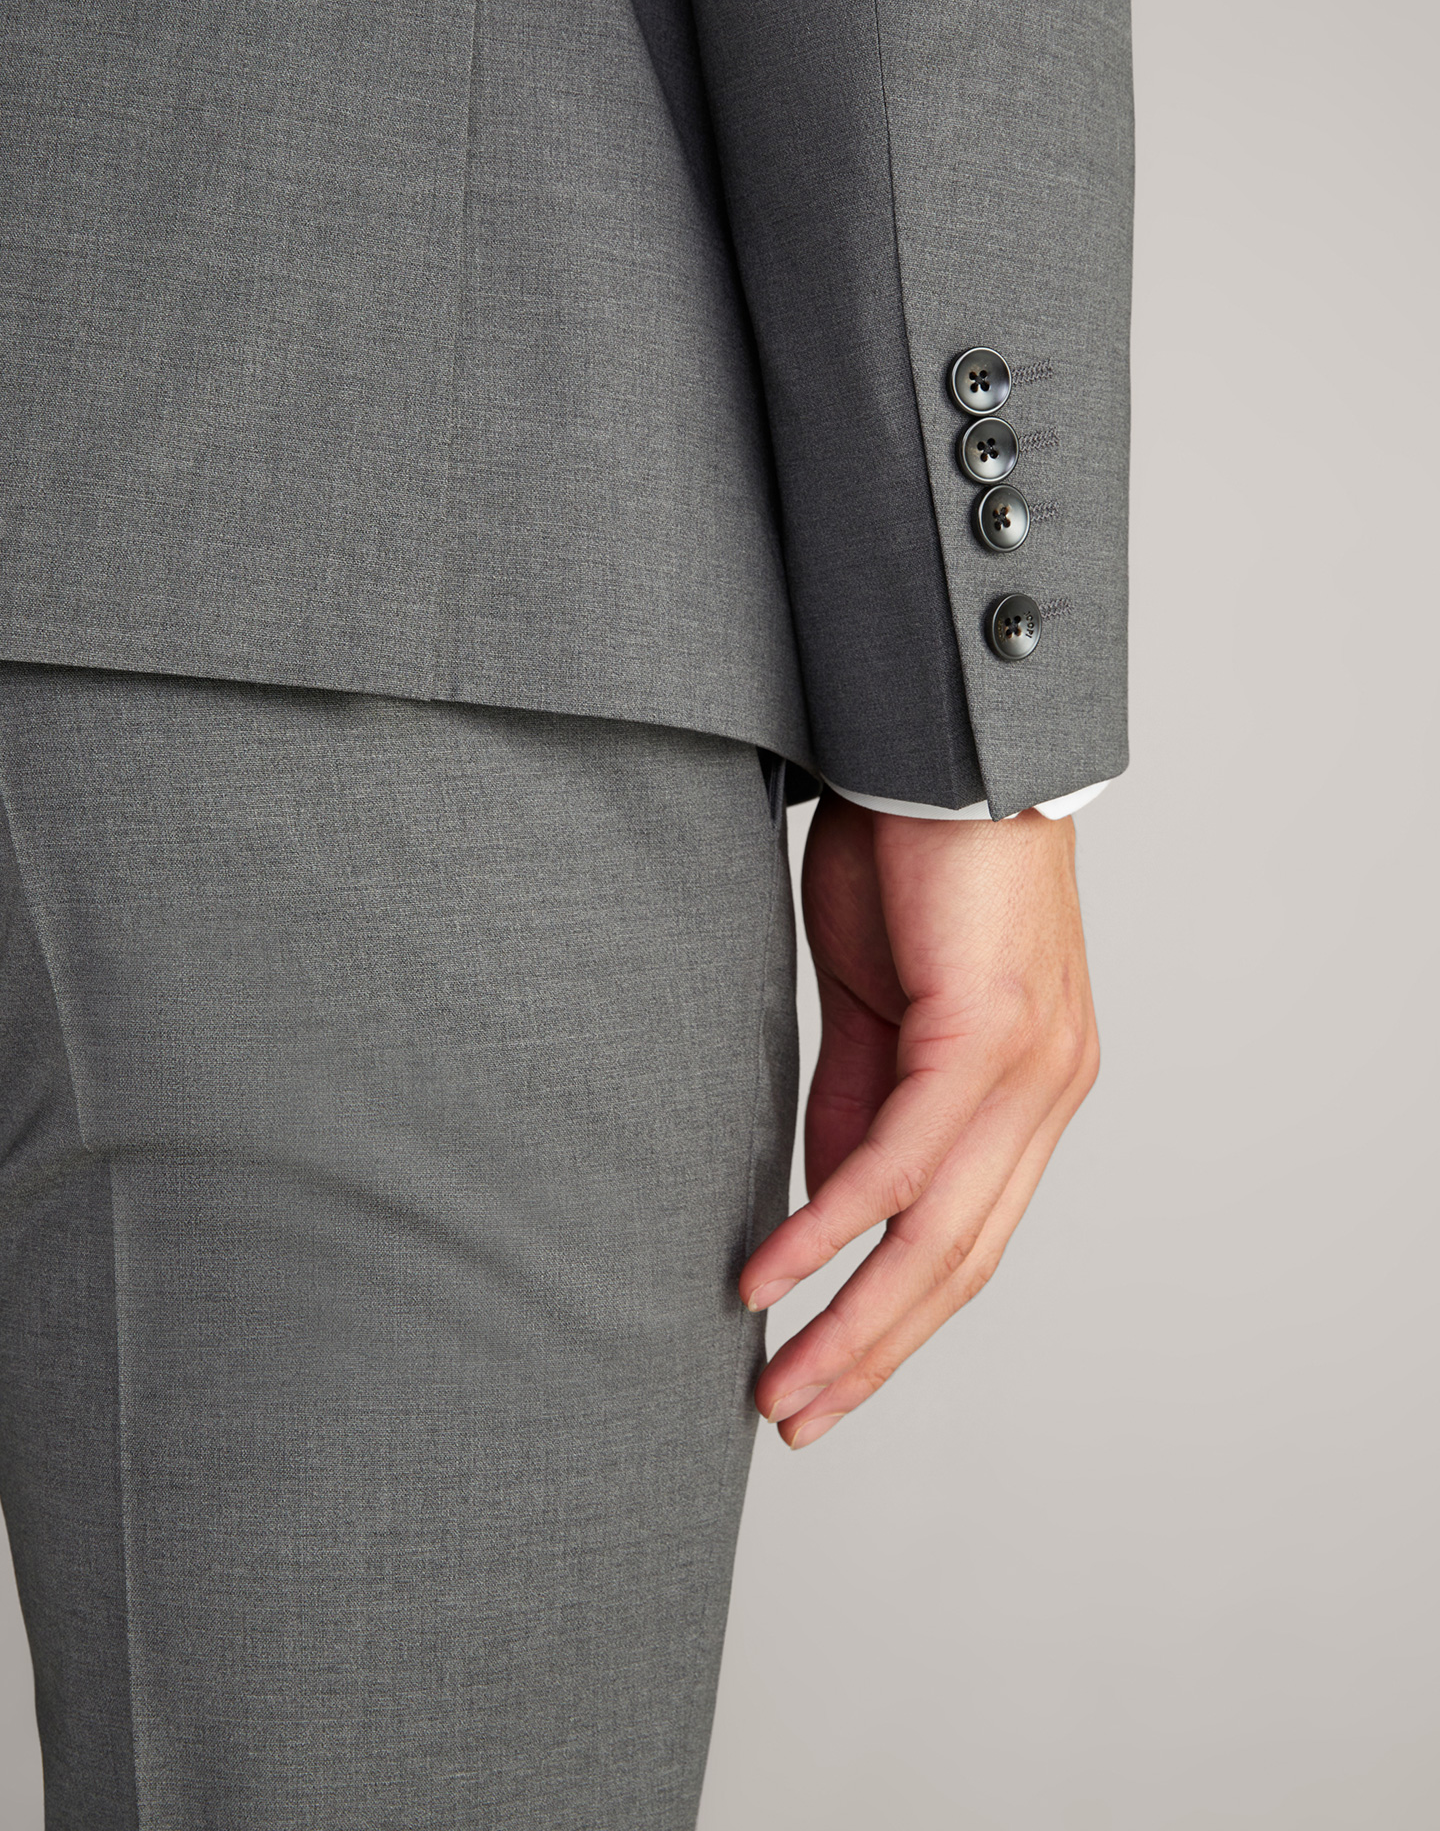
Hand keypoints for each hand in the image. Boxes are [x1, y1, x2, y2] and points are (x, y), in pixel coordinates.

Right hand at [740, 791, 1099, 1447]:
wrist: (947, 749)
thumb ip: (861, 1103)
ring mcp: (1028, 1068)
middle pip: (962, 1265)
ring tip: (780, 1383)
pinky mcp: (987, 1032)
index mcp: (1029, 1090)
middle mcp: (1047, 1092)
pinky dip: (830, 1224)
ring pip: (939, 1234)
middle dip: (873, 1353)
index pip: (968, 1240)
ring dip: (852, 1320)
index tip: (823, 1380)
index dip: (895, 1321)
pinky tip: (772, 1275)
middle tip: (795, 1417)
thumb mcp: (878, 1000)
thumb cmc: (913, 861)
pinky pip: (900, 1158)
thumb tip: (832, 1207)